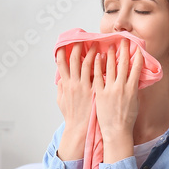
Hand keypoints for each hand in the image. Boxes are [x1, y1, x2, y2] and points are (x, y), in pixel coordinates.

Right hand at [55, 42, 95, 159]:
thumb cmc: (72, 116)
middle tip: (83, 39)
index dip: (63, 52)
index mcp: (66, 85)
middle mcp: (76, 84)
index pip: (62, 64)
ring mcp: (87, 87)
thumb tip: (61, 78)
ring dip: (92, 52)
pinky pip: (102, 74)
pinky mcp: (99, 91)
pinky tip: (106, 57)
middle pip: (75, 61)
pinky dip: (103, 64)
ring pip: (90, 64)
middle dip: (78, 48)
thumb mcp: (61, 101)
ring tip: (97, 44)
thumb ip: (61, 88)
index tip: (65, 43)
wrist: (81, 129)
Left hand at [93, 39, 142, 162]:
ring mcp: (110, 90)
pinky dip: (97, 66)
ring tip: (110, 47)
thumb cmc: (127, 119)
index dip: (137, 56)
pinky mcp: (100, 93)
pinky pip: (98, 76)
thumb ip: (133, 89)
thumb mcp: (134, 102)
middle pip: (123, 64)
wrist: (117, 131)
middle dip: (123, 50)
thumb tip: (133, 79)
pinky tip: (96, 58)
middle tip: (122, 40)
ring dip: (110, 55)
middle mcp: (122, 87)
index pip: (137, 68)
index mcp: (132, 89)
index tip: (136, 47)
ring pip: (110, 68)